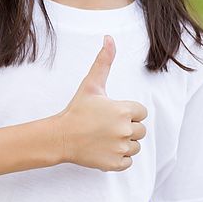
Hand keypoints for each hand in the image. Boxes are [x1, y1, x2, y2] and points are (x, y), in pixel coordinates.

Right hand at [49, 35, 147, 170]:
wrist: (60, 137)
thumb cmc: (77, 109)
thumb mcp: (91, 84)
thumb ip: (104, 61)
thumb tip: (109, 38)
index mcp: (124, 110)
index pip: (142, 112)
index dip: (129, 112)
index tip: (113, 112)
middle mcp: (125, 130)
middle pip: (140, 130)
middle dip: (128, 127)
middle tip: (108, 126)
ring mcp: (120, 148)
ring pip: (135, 146)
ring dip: (125, 143)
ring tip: (106, 137)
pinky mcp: (114, 164)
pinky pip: (128, 161)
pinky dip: (120, 157)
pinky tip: (106, 149)